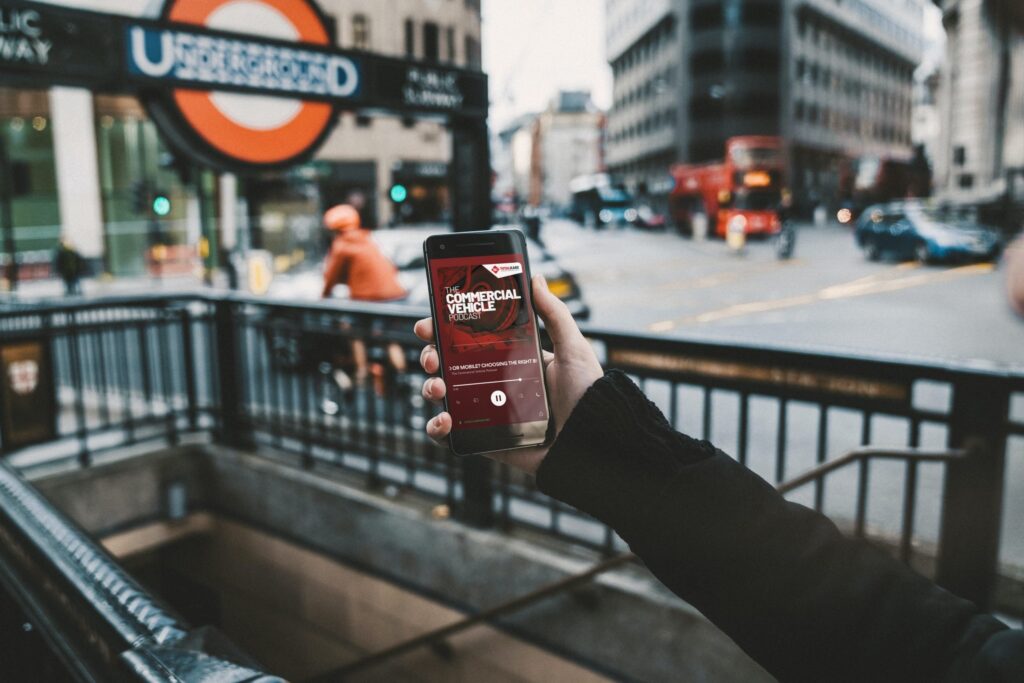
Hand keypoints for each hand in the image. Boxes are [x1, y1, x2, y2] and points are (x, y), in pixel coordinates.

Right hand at [414, 275, 603, 474]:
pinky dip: (437, 427)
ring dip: (430, 387)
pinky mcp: (486, 439)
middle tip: (431, 354)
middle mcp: (496, 384)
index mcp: (512, 360)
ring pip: (446, 397)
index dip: (446, 330)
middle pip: (450, 366)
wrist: (592, 442)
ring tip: (438, 386)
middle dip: (431, 356)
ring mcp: (488, 412)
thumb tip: (536, 278)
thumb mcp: (573, 348)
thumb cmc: (587, 395)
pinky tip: (445, 419)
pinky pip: (452, 434)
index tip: (430, 321)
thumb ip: (555, 314)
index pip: (471, 340)